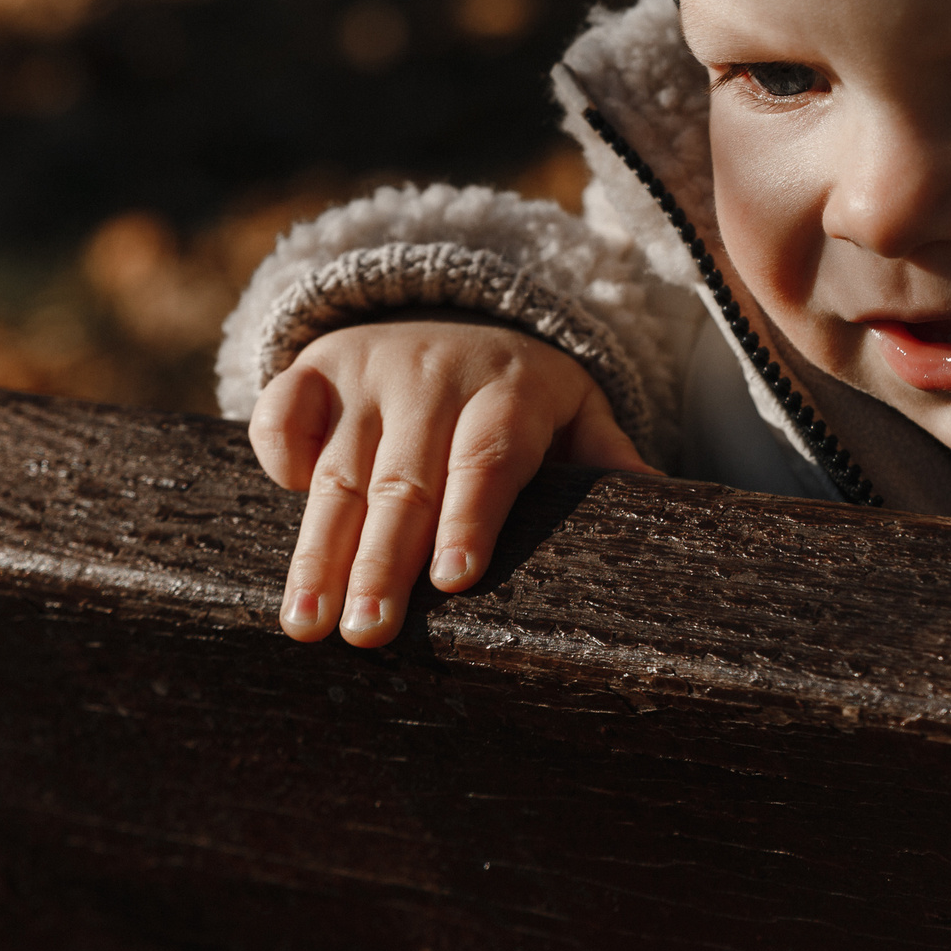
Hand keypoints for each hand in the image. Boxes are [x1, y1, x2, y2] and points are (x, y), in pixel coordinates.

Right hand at [247, 319, 655, 648]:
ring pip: (341, 465)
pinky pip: (284, 409)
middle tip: (366, 633)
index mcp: (512, 391)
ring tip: (306, 622)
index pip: (491, 457)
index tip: (456, 579)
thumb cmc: (522, 399)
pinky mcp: (316, 367)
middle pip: (408, 477)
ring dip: (319, 545)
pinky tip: (277, 504)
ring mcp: (371, 370)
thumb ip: (611, 461)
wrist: (452, 317)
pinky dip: (277, 452)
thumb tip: (673, 516)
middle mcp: (437, 375)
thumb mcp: (576, 416)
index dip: (473, 515)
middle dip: (383, 559)